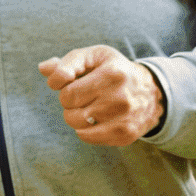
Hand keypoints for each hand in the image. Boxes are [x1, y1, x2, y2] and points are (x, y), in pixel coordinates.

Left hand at [39, 45, 165, 145]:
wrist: (152, 93)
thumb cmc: (115, 71)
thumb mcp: (96, 57)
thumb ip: (68, 62)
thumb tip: (43, 68)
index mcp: (112, 74)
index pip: (67, 92)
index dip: (62, 86)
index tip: (69, 81)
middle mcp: (120, 98)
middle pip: (69, 109)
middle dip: (70, 102)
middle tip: (85, 94)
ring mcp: (124, 119)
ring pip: (77, 125)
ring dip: (77, 116)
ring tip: (90, 106)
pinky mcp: (125, 135)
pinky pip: (87, 137)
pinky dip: (85, 129)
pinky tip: (96, 119)